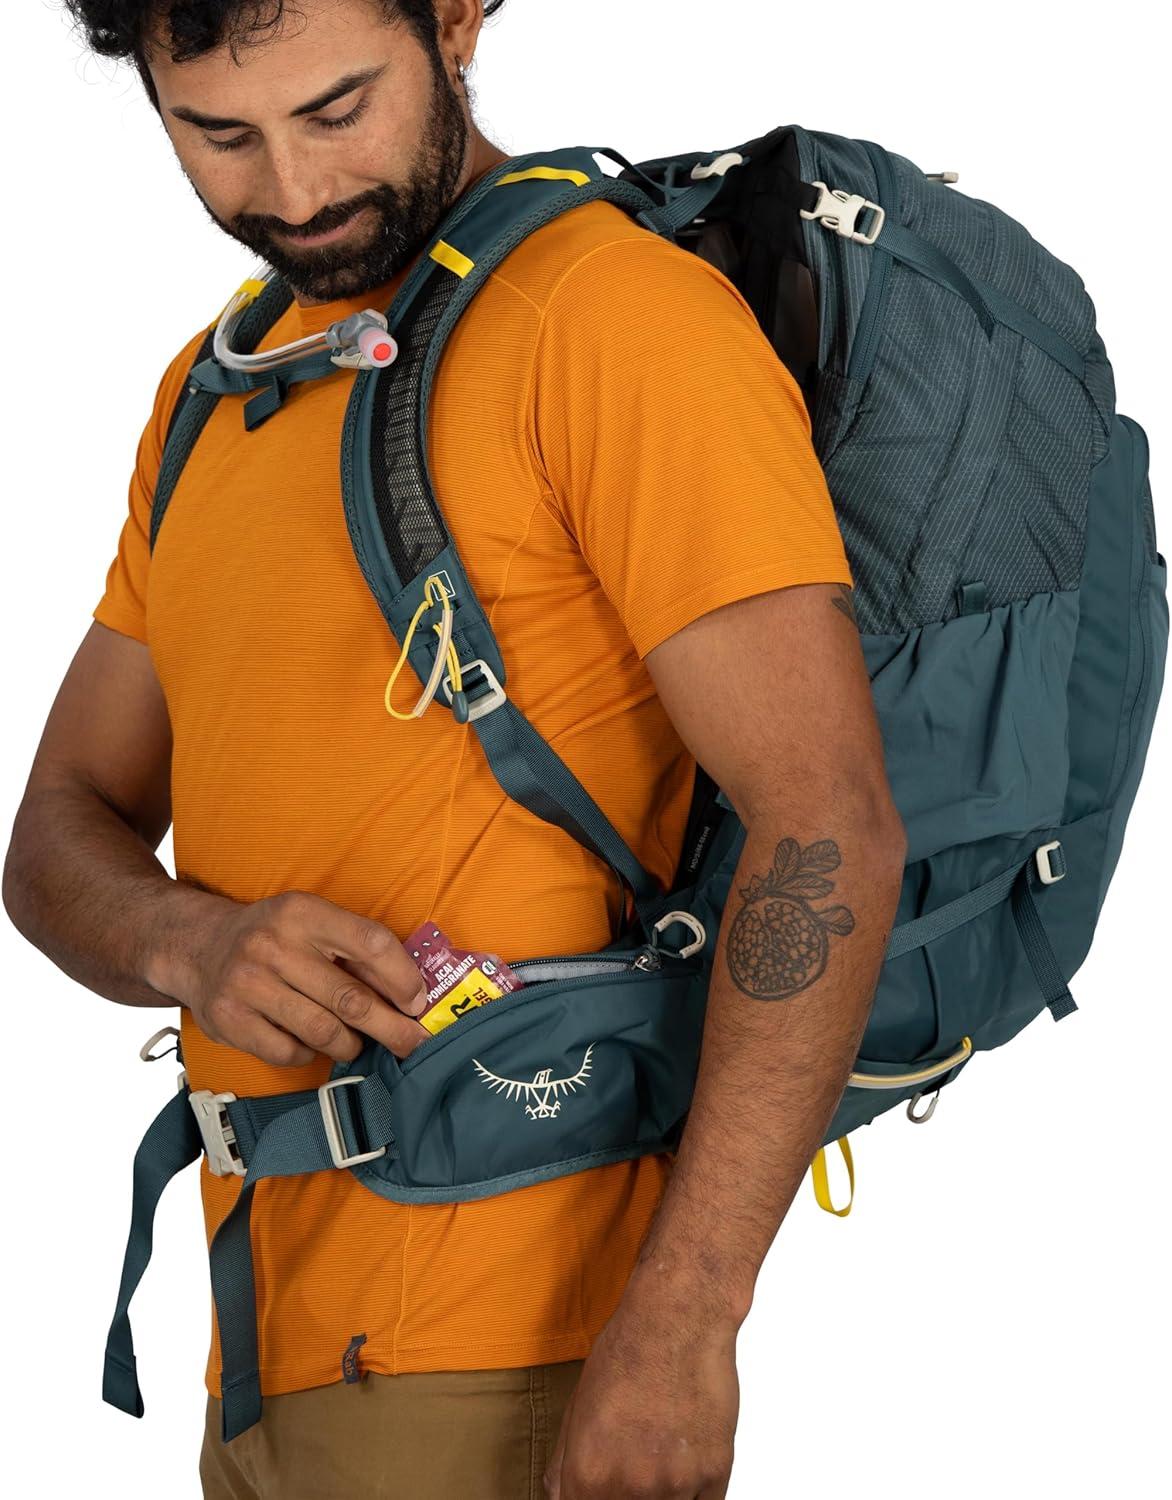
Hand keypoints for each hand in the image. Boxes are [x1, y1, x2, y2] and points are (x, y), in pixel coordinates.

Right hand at [154, 888, 430, 1065]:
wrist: (196, 947)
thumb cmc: (271, 936)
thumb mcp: (310, 920)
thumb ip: (354, 948)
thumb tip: (412, 991)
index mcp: (302, 912)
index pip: (370, 943)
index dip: (403, 977)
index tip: (419, 1001)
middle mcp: (273, 946)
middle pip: (351, 999)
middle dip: (392, 1027)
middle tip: (414, 1043)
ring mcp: (248, 985)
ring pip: (324, 1031)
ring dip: (351, 1045)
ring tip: (357, 1044)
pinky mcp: (230, 1021)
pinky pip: (290, 1052)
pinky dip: (311, 1054)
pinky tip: (312, 1043)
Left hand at [544, 1268, 739, 1497]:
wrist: (678, 1316)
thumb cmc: (628, 1350)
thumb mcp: (578, 1405)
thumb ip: (565, 1464)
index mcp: (589, 1473)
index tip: (603, 1490)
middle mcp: (631, 1486)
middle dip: (627, 1497)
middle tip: (636, 1466)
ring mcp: (676, 1483)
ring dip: (663, 1496)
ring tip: (660, 1458)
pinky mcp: (715, 1472)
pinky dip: (694, 1493)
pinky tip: (685, 1462)